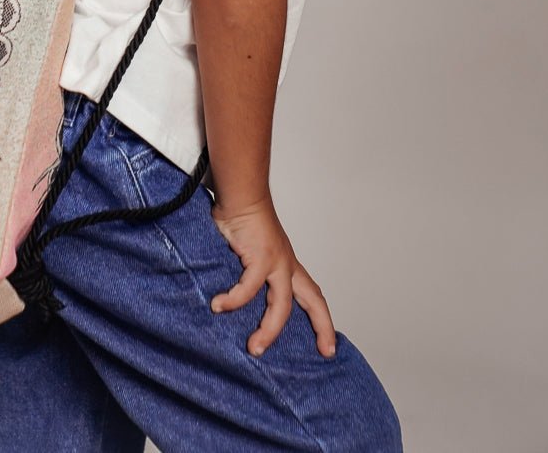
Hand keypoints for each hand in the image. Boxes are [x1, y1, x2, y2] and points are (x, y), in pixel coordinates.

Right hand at [209, 193, 336, 358]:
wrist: (241, 194)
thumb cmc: (241, 219)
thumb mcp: (249, 253)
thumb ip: (246, 276)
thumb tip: (232, 303)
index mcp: (286, 265)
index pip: (312, 295)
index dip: (322, 320)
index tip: (328, 347)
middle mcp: (287, 264)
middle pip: (313, 299)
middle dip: (322, 326)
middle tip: (325, 353)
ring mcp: (277, 261)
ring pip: (282, 305)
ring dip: (269, 330)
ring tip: (254, 348)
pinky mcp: (262, 257)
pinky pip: (249, 288)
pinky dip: (235, 301)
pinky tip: (219, 306)